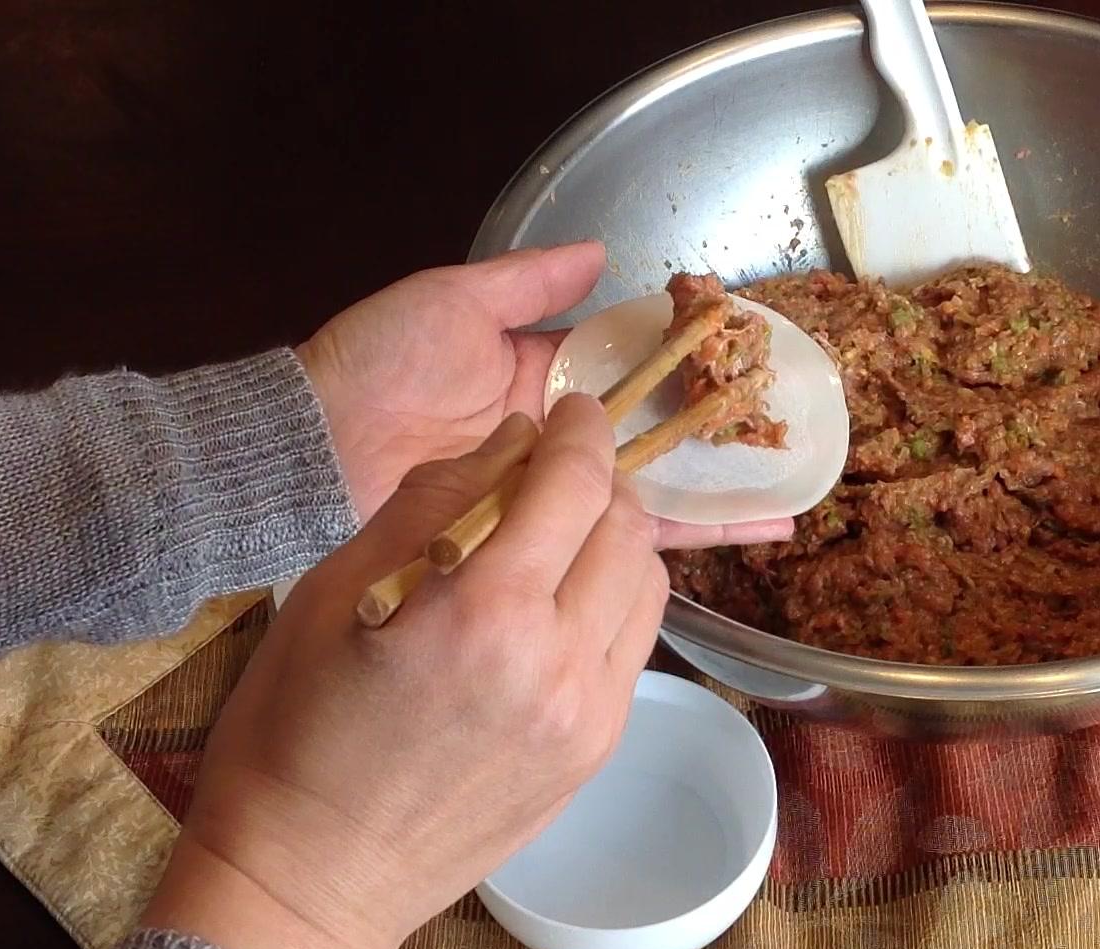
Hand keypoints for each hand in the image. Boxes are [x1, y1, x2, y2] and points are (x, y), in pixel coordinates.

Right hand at [140, 396, 666, 948]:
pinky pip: (634, 647)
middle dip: (599, 480)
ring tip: (560, 534)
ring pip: (647, 586)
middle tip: (556, 469)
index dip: (579, 430)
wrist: (309, 883)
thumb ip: (431, 504)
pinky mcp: (595, 754)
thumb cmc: (292, 734)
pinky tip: (559, 602)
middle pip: (627, 528)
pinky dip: (613, 602)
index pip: (574, 484)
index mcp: (484, 616)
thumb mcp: (332, 594)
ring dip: (615, 540)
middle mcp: (558, 666)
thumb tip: (509, 440)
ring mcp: (589, 718)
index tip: (569, 409)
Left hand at [299, 242, 789, 547]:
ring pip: (646, 492)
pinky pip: (612, 542)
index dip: (682, 366)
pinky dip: (674, 542)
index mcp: (535, 375)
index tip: (741, 363)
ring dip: (712, 493)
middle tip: (786, 437)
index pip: (627, 371)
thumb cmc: (378, 364)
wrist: (313, 454)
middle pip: (649, 438)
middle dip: (714, 438)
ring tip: (786, 492)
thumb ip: (528, 284)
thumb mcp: (453, 302)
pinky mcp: (536, 543)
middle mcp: (550, 439)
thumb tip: (601, 253)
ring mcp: (546, 495)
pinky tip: (735, 536)